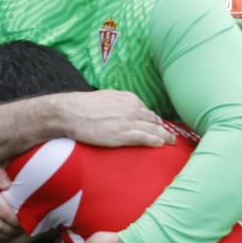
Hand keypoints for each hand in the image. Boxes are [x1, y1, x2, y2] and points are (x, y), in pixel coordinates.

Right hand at [56, 90, 171, 149]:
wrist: (70, 112)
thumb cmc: (82, 106)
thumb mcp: (104, 98)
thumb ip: (117, 103)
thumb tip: (120, 108)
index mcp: (128, 98)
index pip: (146, 110)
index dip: (152, 119)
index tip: (156, 125)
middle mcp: (131, 108)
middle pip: (153, 119)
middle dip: (161, 127)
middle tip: (170, 134)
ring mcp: (128, 121)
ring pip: (153, 129)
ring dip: (164, 136)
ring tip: (171, 142)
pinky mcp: (122, 134)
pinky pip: (144, 138)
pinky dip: (155, 141)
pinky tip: (160, 145)